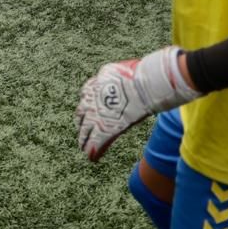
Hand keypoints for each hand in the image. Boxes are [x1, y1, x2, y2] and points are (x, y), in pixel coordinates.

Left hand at [75, 46, 200, 161]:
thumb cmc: (142, 74)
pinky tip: (92, 158)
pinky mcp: (107, 127)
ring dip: (84, 140)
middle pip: (82, 113)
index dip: (86, 105)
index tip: (85, 113)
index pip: (86, 95)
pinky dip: (94, 150)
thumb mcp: (125, 69)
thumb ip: (122, 76)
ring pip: (86, 129)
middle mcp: (93, 97)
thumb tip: (134, 73)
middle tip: (82, 132)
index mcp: (97, 82)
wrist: (145, 83)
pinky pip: (97, 140)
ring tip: (83, 149)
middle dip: (82, 123)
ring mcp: (99, 113)